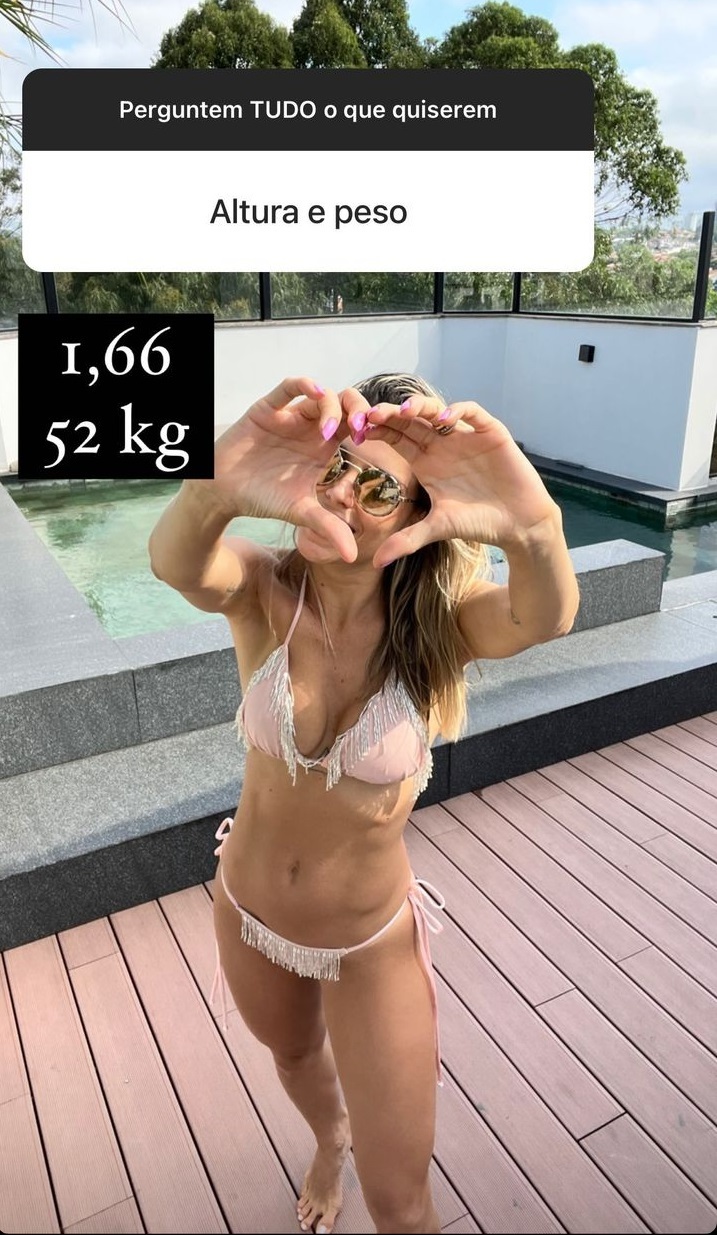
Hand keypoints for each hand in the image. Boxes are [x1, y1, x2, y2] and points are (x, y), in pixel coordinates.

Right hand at [208, 377, 356, 561]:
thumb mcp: (300, 513)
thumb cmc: (263, 498)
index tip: (375, 438)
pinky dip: (303, 385)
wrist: (224, 492)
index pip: (355, 426)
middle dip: (358, 408)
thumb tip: (352, 557)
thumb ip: (327, 528)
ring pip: (320, 395)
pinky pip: (288, 388)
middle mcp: (310, 427)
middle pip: (344, 403)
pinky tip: (313, 392)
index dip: (369, 426)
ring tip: (330, 431)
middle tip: (361, 426)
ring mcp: (290, 416)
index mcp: (324, 446)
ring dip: (332, 406)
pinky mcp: (268, 409)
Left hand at [347, 392, 558, 566]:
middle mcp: (443, 444)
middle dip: (392, 415)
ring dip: (420, 407)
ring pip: (437, 410)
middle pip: (412, 420)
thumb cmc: (479, 523)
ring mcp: (466, 436)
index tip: (359, 431)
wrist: (519, 523)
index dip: (379, 431)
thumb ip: (406, 540)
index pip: (397, 438)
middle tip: (372, 414)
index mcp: (426, 461)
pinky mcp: (491, 432)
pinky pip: (473, 413)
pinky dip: (459, 411)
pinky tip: (445, 420)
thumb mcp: (437, 528)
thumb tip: (373, 564)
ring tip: (405, 412)